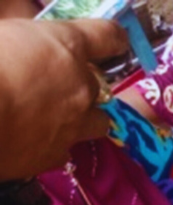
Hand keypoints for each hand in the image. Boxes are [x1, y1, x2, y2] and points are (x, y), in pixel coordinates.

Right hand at [0, 18, 127, 179]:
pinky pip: (64, 150)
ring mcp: (73, 126)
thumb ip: (31, 39)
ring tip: (57, 118)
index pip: (107, 36)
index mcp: (67, 47)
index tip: (115, 42)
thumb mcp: (7, 33)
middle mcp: (82, 87)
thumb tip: (34, 45)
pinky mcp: (54, 156)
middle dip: (82, 85)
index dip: (113, 39)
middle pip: (99, 86)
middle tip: (57, 85)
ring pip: (96, 123)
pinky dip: (53, 145)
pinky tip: (32, 141)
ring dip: (82, 119)